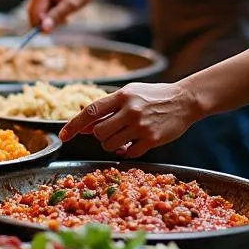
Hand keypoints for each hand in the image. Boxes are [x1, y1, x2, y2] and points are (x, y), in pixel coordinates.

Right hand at [28, 0, 100, 31]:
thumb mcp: (73, 3)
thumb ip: (57, 15)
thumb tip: (43, 29)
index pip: (34, 12)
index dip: (40, 24)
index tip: (51, 33)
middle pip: (35, 13)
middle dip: (46, 22)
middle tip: (63, 23)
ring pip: (40, 13)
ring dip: (51, 19)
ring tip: (67, 18)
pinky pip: (45, 10)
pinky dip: (53, 15)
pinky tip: (65, 13)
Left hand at [58, 81, 202, 156]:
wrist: (185, 100)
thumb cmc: (152, 97)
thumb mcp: (128, 96)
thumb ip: (106, 110)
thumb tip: (81, 126)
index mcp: (122, 96)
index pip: (90, 111)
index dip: (73, 125)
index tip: (62, 136)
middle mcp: (131, 110)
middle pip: (98, 132)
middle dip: (99, 136)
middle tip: (110, 131)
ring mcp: (142, 126)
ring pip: (110, 144)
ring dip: (111, 145)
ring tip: (122, 137)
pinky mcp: (153, 139)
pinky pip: (128, 153)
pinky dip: (125, 152)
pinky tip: (131, 144)